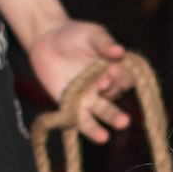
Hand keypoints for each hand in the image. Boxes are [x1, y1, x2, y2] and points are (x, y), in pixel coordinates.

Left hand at [25, 18, 135, 142]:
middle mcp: (105, 87)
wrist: (47, 39)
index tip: (109, 73)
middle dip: (116, 114)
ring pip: (98, 114)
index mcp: (115, 70)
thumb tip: (120, 51)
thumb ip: (104, 44)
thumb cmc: (75, 34)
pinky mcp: (71, 106)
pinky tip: (92, 135)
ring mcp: (89, 98)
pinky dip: (85, 128)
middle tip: (123, 121)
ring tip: (104, 137)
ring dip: (101, 126)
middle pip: (113, 102)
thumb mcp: (92, 35)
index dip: (121, 80)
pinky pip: (79, 120)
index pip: (125, 80)